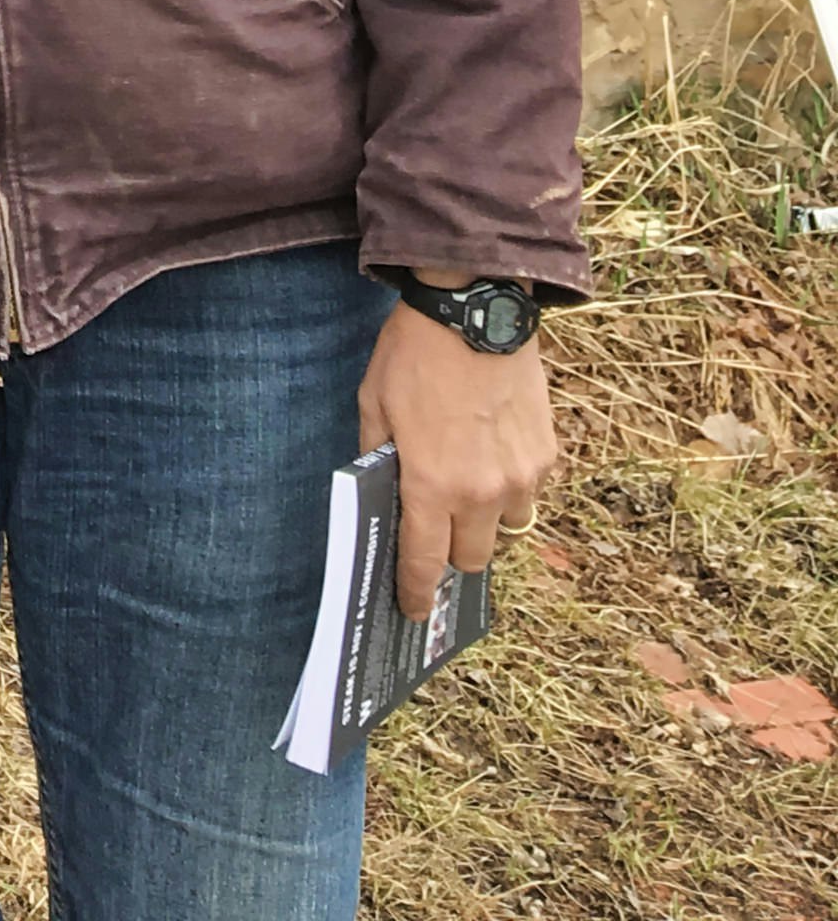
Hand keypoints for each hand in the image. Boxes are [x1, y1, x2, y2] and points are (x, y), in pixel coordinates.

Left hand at [360, 296, 555, 620]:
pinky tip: (490, 451)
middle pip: (470, 559)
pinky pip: (528, 492)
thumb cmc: (414, 354)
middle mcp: (481, 494)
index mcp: (431, 485)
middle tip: (436, 529)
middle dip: (451, 553)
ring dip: (485, 519)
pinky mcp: (546, 455)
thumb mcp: (374, 404)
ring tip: (466, 482)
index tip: (413, 611)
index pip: (423, 562)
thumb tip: (382, 496)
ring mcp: (521, 478)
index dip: (415, 592)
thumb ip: (377, 458)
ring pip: (505, 529)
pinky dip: (510, 485)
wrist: (475, 308)